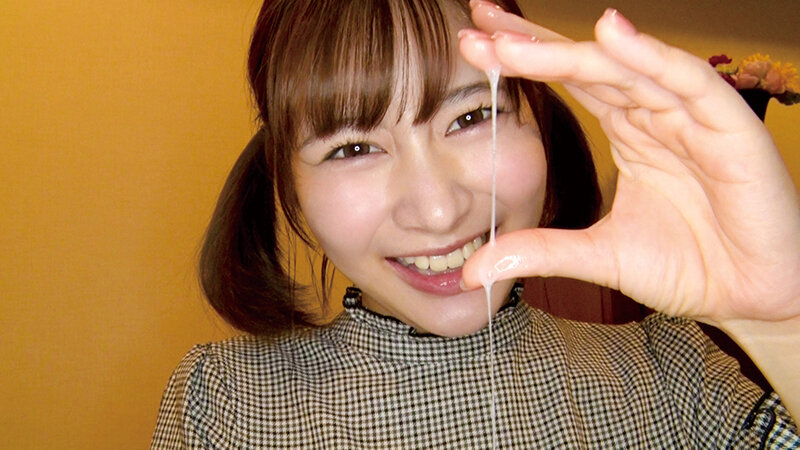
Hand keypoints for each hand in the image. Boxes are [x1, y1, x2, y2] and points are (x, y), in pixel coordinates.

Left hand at [458, 1, 799, 325]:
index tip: (474, 46)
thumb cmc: (689, 267)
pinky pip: (687, 82)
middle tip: (477, 25)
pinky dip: (650, 57)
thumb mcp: (599, 256)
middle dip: (530, 44)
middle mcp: (656, 114)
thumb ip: (540, 252)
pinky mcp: (730, 128)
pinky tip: (609, 34)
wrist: (750, 299)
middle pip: (587, 64)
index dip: (524, 61)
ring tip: (510, 39)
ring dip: (566, 51)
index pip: (570, 83)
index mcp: (630, 132)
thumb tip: (474, 269)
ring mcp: (691, 116)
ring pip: (626, 68)